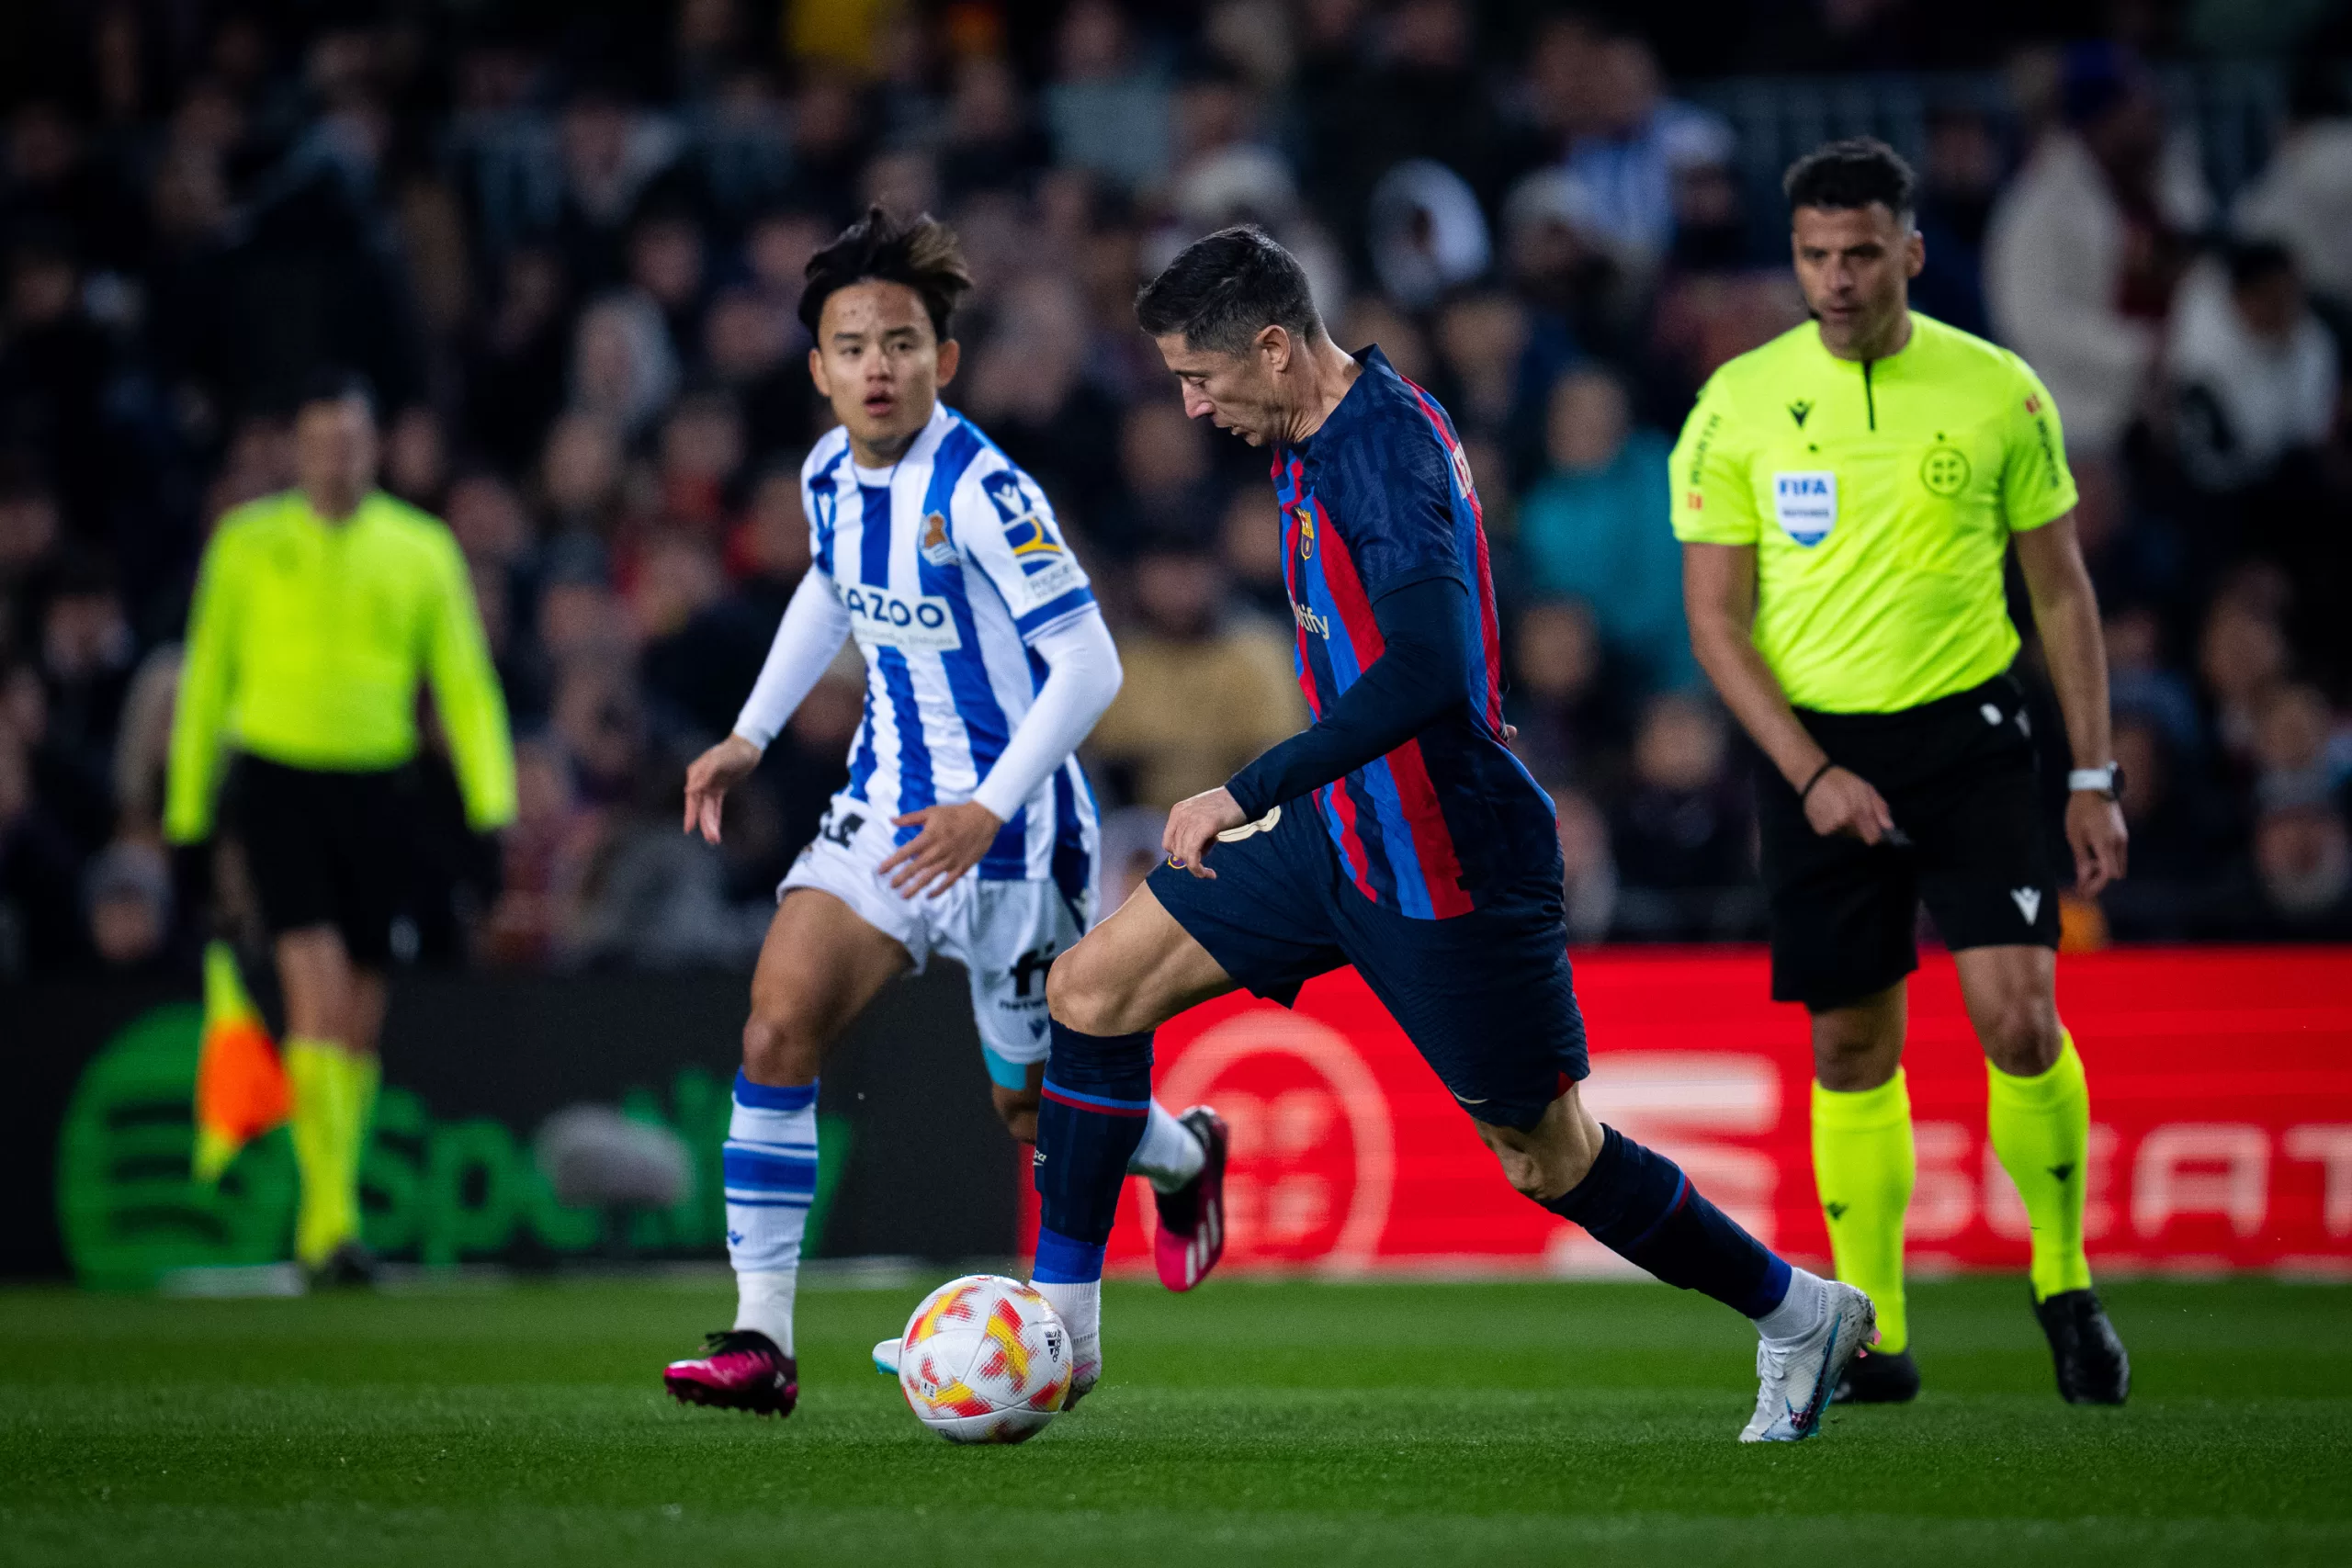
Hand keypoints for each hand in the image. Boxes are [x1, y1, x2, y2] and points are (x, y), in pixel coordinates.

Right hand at [683, 734, 762, 844]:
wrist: (747, 747)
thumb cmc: (732, 752)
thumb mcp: (718, 761)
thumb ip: (704, 775)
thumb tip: (689, 790)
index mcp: (696, 773)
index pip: (692, 798)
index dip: (691, 814)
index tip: (689, 829)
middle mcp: (700, 781)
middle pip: (701, 806)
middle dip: (705, 823)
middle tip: (711, 839)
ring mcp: (710, 785)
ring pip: (708, 809)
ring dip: (710, 823)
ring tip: (714, 839)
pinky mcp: (720, 788)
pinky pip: (716, 806)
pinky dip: (715, 817)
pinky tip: (715, 829)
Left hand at [878, 801, 1003, 897]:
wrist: (982, 818)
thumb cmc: (955, 814)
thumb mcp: (931, 812)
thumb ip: (910, 818)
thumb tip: (891, 820)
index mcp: (929, 836)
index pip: (905, 852)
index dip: (892, 862)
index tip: (880, 870)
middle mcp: (937, 851)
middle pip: (915, 868)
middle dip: (901, 878)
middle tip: (891, 886)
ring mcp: (950, 860)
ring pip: (929, 877)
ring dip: (916, 887)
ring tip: (904, 895)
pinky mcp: (961, 866)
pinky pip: (948, 882)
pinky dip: (938, 890)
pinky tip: (929, 896)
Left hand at [1163, 786, 1247, 878]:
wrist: (1244, 795)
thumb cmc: (1226, 808)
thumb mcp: (1201, 815)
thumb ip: (1192, 831)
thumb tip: (1188, 855)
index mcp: (1178, 811)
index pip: (1168, 842)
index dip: (1180, 854)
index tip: (1195, 857)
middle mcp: (1181, 815)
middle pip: (1176, 851)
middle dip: (1190, 860)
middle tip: (1208, 858)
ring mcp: (1192, 820)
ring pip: (1184, 855)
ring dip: (1196, 868)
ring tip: (1209, 871)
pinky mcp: (1204, 826)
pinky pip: (1193, 855)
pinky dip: (1198, 869)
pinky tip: (1209, 874)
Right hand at [1803, 765, 1896, 844]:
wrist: (1813, 778)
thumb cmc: (1842, 781)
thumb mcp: (1866, 788)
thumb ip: (1879, 807)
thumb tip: (1888, 827)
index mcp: (1857, 812)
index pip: (1872, 838)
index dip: (1876, 833)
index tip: (1874, 827)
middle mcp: (1843, 822)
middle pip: (1859, 836)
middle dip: (1860, 826)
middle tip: (1852, 810)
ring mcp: (1830, 827)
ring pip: (1846, 834)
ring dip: (1847, 826)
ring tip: (1840, 809)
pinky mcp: (1820, 830)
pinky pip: (1834, 833)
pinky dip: (1834, 826)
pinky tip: (1830, 812)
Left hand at [2065, 790, 2127, 896]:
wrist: (2095, 787)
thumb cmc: (2080, 810)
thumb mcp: (2074, 835)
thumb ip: (2081, 858)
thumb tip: (2083, 878)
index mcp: (2106, 844)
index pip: (2107, 875)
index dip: (2095, 886)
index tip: (2083, 892)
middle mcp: (2119, 843)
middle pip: (2114, 873)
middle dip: (2099, 880)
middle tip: (2081, 880)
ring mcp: (2123, 838)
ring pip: (2118, 864)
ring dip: (2104, 870)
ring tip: (2085, 866)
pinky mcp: (2122, 833)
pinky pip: (2118, 855)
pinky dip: (2107, 860)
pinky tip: (2092, 856)